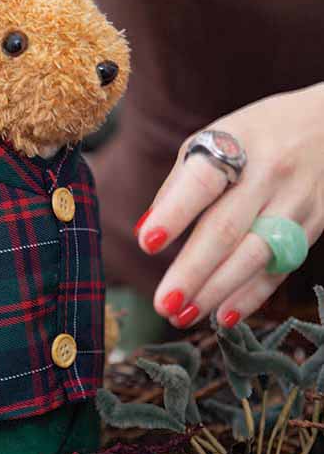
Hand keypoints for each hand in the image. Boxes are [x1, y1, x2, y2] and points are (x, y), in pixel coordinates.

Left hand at [134, 83, 323, 328]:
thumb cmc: (257, 137)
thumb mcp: (218, 139)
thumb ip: (180, 185)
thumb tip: (145, 231)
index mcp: (238, 141)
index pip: (203, 181)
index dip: (175, 213)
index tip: (148, 243)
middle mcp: (270, 171)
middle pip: (227, 228)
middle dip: (192, 271)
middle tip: (163, 303)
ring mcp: (297, 199)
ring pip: (255, 254)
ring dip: (216, 291)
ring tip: (182, 315)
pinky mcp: (315, 223)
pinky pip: (280, 267)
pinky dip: (251, 295)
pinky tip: (223, 316)